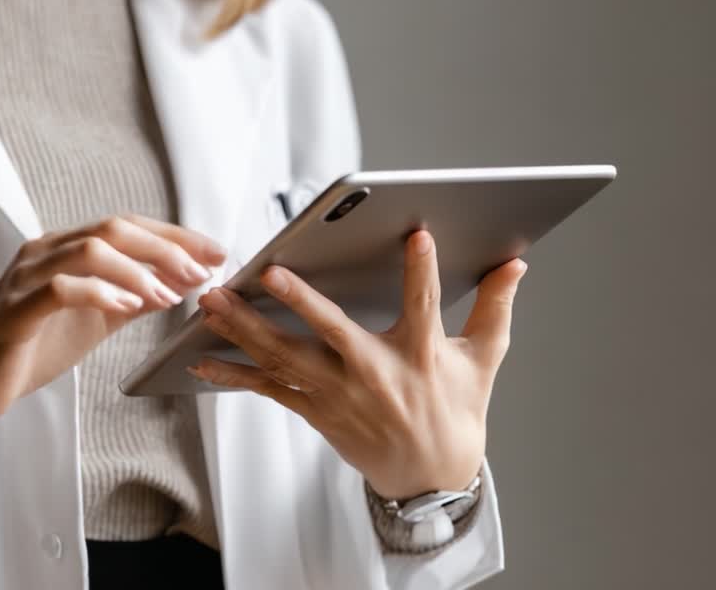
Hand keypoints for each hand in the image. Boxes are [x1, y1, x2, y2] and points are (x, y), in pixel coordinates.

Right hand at [0, 215, 225, 491]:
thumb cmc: (28, 351)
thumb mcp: (92, 322)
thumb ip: (128, 298)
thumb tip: (176, 283)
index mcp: (61, 249)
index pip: (125, 227)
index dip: (174, 236)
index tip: (216, 252)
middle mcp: (42, 252)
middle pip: (112, 228)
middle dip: (165, 247)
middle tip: (202, 271)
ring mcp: (26, 277)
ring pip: (89, 250)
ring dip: (139, 270)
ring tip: (170, 294)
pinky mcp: (15, 309)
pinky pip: (61, 288)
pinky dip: (101, 292)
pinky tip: (129, 307)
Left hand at [190, 230, 526, 498]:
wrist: (430, 478)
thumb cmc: (454, 412)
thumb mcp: (481, 361)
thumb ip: (493, 308)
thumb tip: (515, 265)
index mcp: (420, 357)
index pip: (424, 305)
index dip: (421, 271)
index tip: (416, 236)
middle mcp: (375, 376)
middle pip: (332, 334)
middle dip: (300, 301)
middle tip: (269, 271)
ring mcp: (340, 396)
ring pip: (287, 358)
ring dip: (245, 329)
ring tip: (213, 301)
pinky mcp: (315, 412)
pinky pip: (268, 390)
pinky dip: (233, 375)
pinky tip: (199, 359)